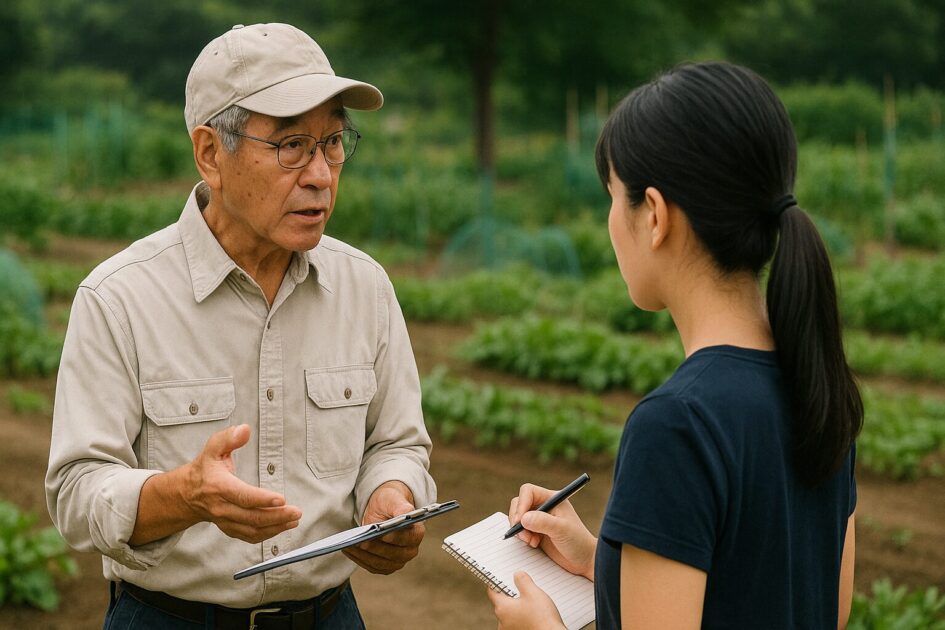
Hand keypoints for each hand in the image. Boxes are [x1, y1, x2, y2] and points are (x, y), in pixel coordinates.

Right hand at [185, 424, 300, 542]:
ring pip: (252, 529)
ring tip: (294, 520)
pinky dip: (267, 535)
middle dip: (276, 517)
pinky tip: (282, 527)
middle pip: (251, 517)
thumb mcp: (212, 449)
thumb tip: (245, 429)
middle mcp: (222, 507)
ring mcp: (225, 521)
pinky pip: (249, 536)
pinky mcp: (230, 529)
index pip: (242, 496)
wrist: (187, 495)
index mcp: (219, 487)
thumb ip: (228, 438)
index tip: (282, 499)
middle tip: (297, 512)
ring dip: (275, 528)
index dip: (262, 499)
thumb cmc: (204, 469)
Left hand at [343, 481, 423, 573]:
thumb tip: (406, 514)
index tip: (382, 535)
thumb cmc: (390, 503)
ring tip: (350, 545)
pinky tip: (348, 550)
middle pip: (392, 554)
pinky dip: (359, 559)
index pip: (407, 539)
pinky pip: (371, 566)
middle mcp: (410, 551)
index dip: (395, 538)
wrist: (383, 511)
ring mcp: (398, 561)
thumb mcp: (394, 500)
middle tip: (361, 541)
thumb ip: (402, 507)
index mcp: (416, 533)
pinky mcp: (385, 567)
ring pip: (380, 563)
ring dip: (364, 555)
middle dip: (375, 548)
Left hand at [487, 572, 565, 629]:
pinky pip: (515, 622)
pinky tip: (532, 615)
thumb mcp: (533, 592)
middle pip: (501, 604)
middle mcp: (502, 622)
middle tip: (522, 590)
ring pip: (509, 614)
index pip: (492, 592)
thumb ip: (522, 580)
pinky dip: (520, 617)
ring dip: (516, 608)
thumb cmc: (543, 618)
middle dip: (510, 596)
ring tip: (530, 604)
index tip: (499, 579)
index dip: (496, 583)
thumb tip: (517, 575)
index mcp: (503, 608)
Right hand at [508, 484, 596, 580]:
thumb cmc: (578, 542)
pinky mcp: (535, 531)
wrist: (583, 560)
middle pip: (519, 502)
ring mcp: (539, 518)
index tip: (519, 520)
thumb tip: (523, 518)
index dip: (521, 503)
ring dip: (519, 529)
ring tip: (530, 540)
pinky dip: (522, 536)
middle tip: (521, 533)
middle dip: (517, 518)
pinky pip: (520, 528)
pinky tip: (533, 543)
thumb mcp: (561, 530)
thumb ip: (543, 522)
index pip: (528, 491)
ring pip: (518, 516)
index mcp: (552, 498)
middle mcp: (544, 505)